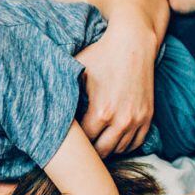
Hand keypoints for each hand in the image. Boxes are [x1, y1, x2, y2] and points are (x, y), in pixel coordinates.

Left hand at [75, 25, 156, 156]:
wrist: (133, 43)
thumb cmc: (101, 54)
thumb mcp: (76, 70)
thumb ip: (64, 91)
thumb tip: (46, 107)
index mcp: (101, 112)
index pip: (85, 141)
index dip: (75, 141)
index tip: (69, 138)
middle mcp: (121, 120)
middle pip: (102, 152)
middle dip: (89, 150)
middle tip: (79, 146)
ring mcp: (137, 120)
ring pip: (119, 150)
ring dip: (106, 148)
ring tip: (94, 143)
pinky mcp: (148, 116)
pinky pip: (136, 143)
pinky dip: (124, 145)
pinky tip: (113, 139)